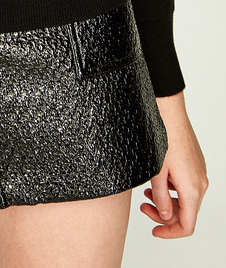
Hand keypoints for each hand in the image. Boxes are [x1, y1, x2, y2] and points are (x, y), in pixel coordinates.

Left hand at [140, 91, 207, 237]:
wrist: (168, 111)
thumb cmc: (161, 137)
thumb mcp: (155, 173)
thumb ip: (161, 199)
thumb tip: (165, 217)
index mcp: (192, 189)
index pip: (186, 226)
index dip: (170, 233)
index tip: (154, 231)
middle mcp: (200, 183)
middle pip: (185, 214)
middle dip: (164, 215)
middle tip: (143, 207)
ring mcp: (199, 173)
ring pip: (186, 200)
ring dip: (167, 202)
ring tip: (147, 194)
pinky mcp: (195, 164)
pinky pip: (186, 186)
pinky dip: (172, 189)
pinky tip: (157, 181)